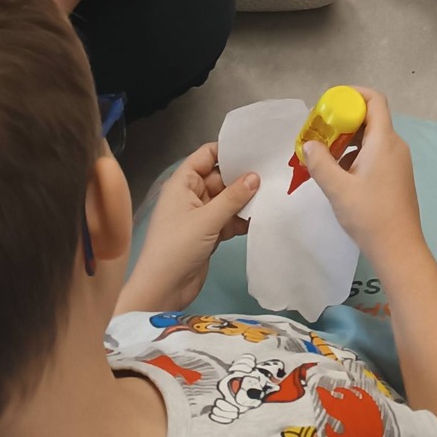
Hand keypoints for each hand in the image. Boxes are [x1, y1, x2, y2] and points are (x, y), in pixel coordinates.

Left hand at [116, 142, 258, 313]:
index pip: (207, 155)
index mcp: (183, 183)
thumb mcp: (206, 219)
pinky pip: (229, 218)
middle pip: (221, 177)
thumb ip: (233, 197)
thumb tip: (256, 176)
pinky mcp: (209, 233)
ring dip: (245, 199)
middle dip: (243, 176)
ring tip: (273, 193)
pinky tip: (261, 218)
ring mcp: (201, 215)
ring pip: (228, 199)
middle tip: (273, 170)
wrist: (163, 290)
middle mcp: (192, 195)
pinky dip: (242, 218)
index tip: (255, 146)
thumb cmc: (177, 247)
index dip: (228, 149)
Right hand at [303, 90, 425, 276]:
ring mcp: (398, 161)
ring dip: (348, 142)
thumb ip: (320, 163)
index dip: (353, 94)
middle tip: (319, 134)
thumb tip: (309, 144)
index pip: (375, 100)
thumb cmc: (369, 214)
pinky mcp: (396, 176)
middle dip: (344, 122)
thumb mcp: (338, 189)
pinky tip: (339, 175)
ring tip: (323, 157)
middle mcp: (395, 145)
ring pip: (371, 139)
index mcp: (384, 140)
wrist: (398, 247)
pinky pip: (375, 154)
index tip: (330, 103)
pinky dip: (356, 156)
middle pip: (371, 119)